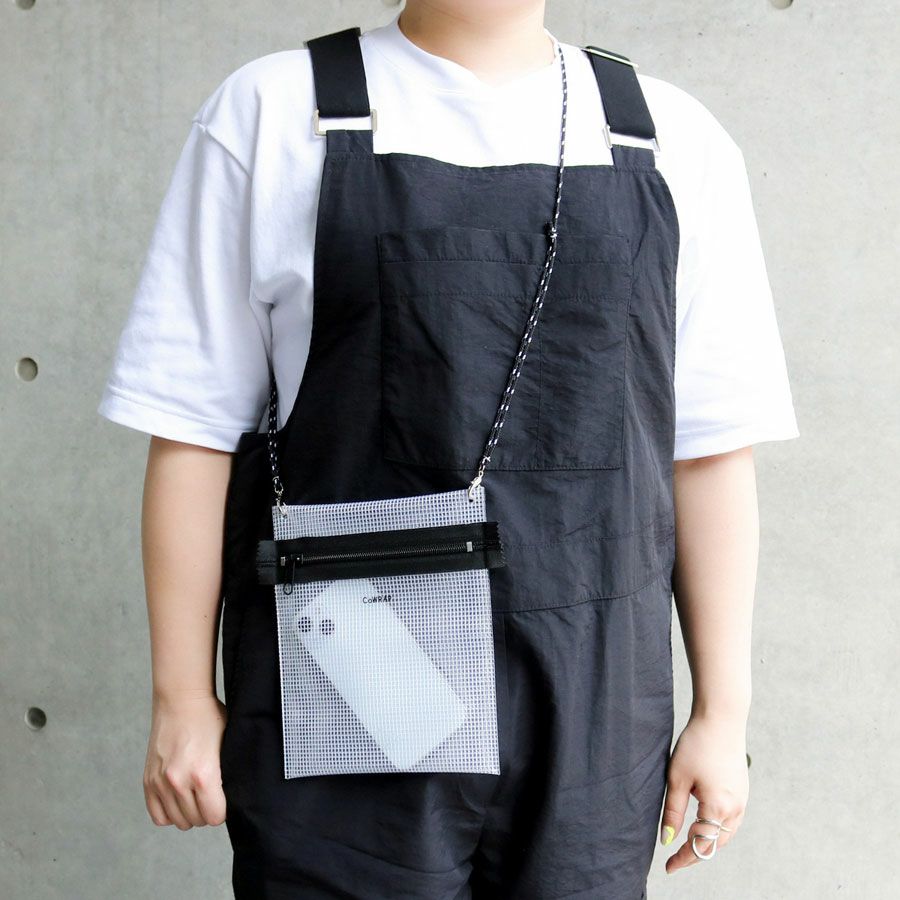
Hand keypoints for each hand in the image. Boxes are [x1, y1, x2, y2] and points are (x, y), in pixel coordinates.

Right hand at [143, 690, 227, 828]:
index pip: (214, 817)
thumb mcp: (228, 745)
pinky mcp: (148, 781)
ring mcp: (160, 783)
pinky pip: (158, 816)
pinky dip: (170, 813)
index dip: (223, 809)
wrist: (181, 701)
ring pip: (178, 821)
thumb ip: (228, 775)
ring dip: (189, 813)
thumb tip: (236, 797)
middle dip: (206, 810)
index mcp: (204, 775)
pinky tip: (179, 798)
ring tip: (196, 794)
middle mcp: (179, 782)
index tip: (224, 797)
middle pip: (196, 820)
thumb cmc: (209, 719)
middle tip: (211, 793)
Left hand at [659, 712, 748, 872]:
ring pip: (726, 834)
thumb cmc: (696, 745)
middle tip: (675, 858)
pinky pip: (731, 820)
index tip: (668, 867)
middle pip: (716, 844)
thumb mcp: (677, 779)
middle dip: (696, 853)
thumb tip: (667, 839)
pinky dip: (718, 828)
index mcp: (718, 808)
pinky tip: (706, 824)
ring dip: (709, 842)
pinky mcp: (742, 790)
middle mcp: (735, 808)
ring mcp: (742, 800)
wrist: (721, 719)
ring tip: (689, 844)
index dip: (683, 859)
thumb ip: (673, 812)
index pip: (701, 845)